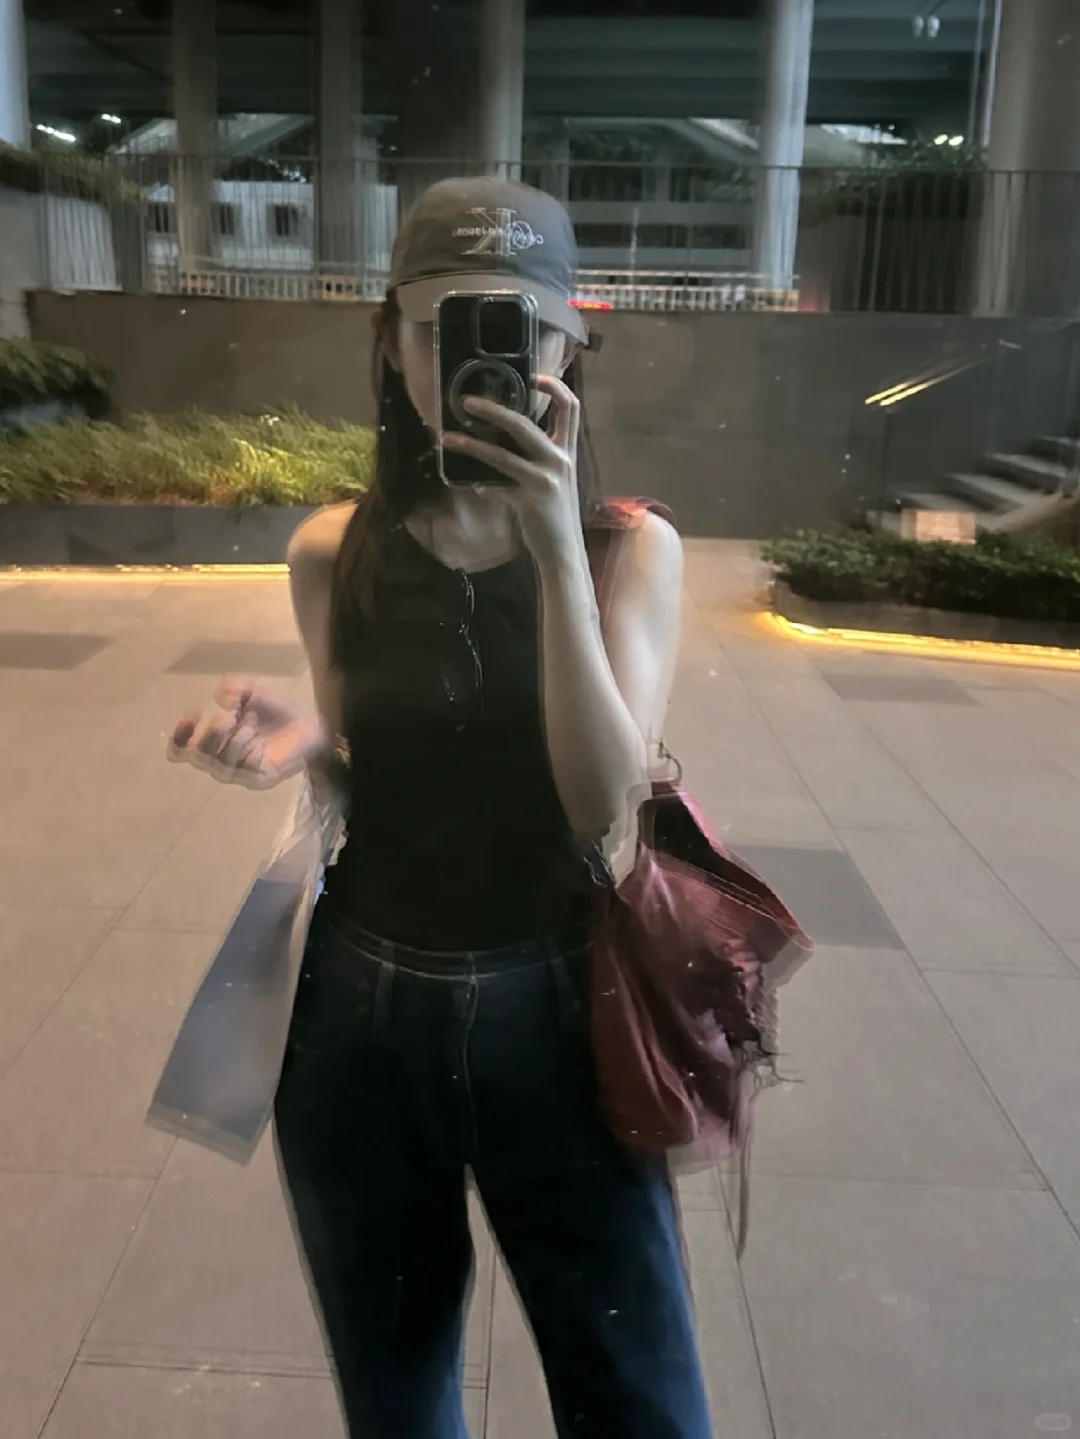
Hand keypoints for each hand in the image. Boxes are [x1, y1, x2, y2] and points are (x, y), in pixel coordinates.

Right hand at [167, 678, 327, 789]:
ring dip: (232, 741)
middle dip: (211, 735)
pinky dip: (249, 752)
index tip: (193, 713)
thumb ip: (235, 687)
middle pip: (197, 757)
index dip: (180, 736)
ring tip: (249, 723)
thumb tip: (219, 695)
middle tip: (229, 716)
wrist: (310, 723)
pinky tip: (259, 741)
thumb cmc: (277, 708)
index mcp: (214, 739)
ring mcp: (239, 772)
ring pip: (219, 765)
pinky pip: (243, 770)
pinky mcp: (258, 779)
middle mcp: (221, 758)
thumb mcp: (254, 690)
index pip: (181, 749)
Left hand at [442, 376, 581, 565]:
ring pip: (501, 455)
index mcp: (568, 450)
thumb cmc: (555, 512)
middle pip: (524, 424)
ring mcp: (545, 481)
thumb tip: (500, 442)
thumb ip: (535, 458)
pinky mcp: (529, 501)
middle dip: (493, 410)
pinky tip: (471, 484)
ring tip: (448, 438)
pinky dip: (481, 484)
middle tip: (467, 401)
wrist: (564, 550)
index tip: (533, 375)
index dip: (555, 386)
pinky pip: (496, 487)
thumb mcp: (553, 479)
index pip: (570, 408)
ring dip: (471, 445)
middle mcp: (560, 460)